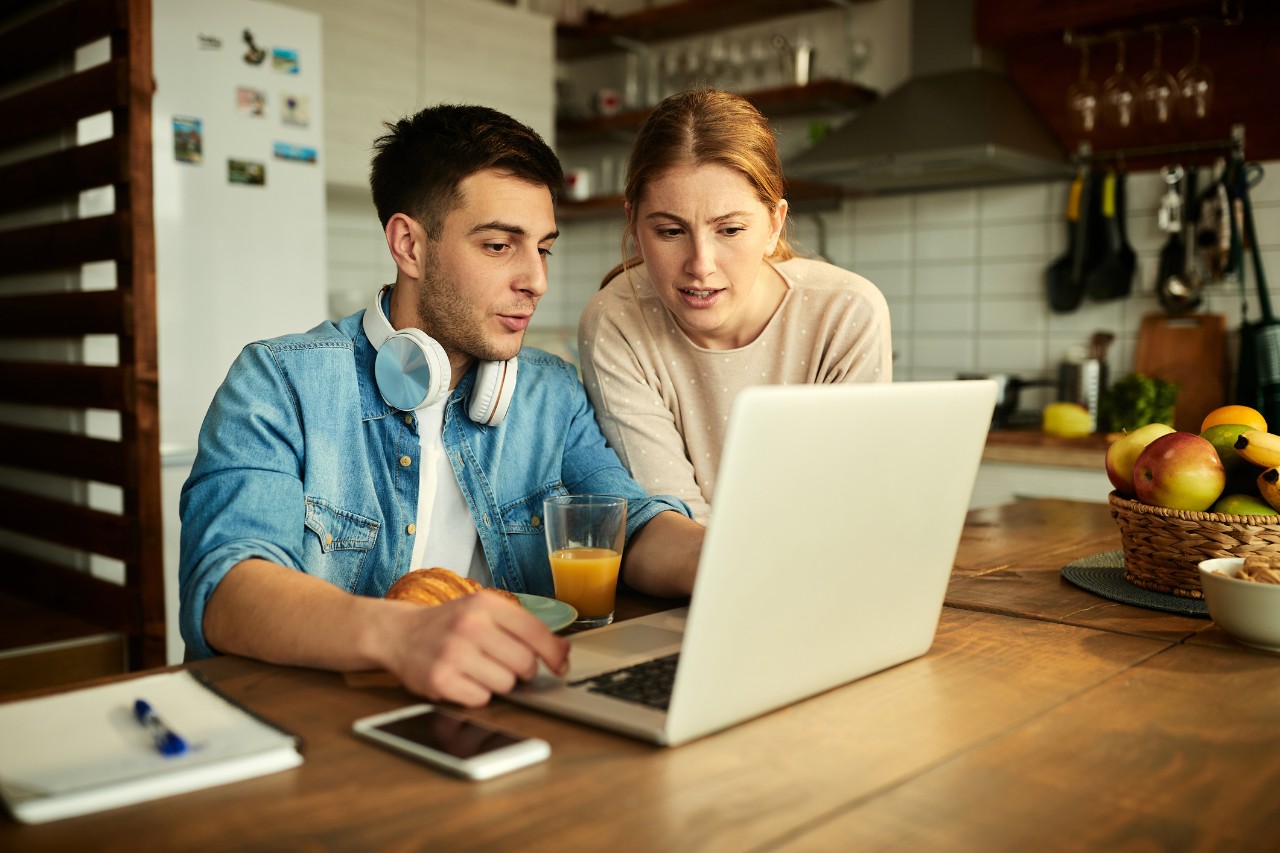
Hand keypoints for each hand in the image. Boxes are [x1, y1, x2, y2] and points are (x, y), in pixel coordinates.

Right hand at [382, 591, 569, 707]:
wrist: (400, 634)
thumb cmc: (451, 624)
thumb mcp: (485, 612)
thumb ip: (524, 627)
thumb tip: (564, 651)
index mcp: (486, 604)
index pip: (536, 632)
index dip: (555, 654)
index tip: (561, 666)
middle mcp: (470, 625)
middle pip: (525, 664)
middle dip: (523, 671)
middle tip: (508, 666)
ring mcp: (453, 653)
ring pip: (505, 684)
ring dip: (499, 683)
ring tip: (480, 670)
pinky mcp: (439, 679)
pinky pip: (481, 699)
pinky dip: (477, 694)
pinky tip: (464, 680)